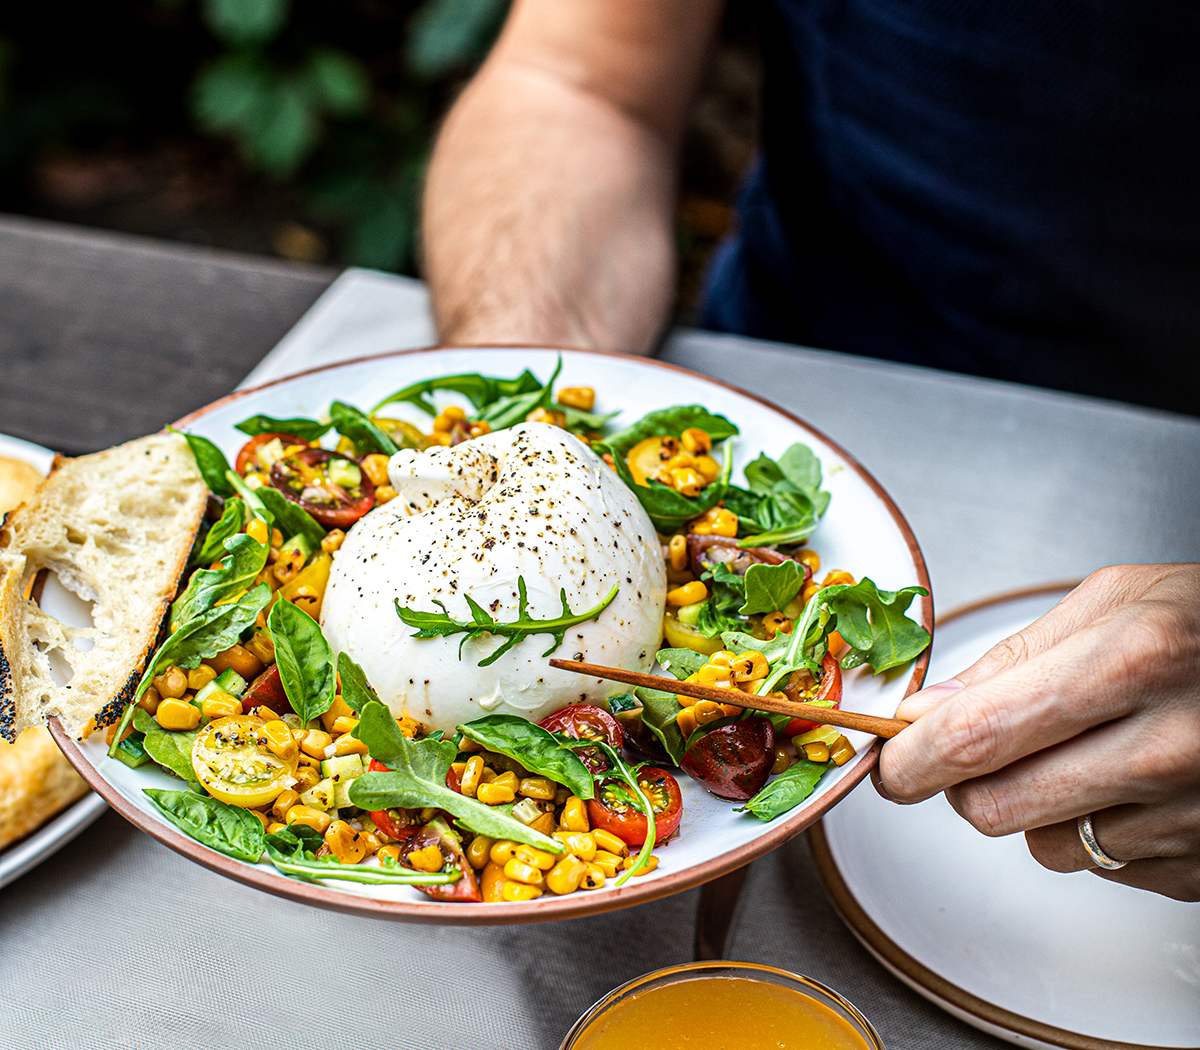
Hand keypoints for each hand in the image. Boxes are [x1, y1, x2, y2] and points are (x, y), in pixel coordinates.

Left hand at [877, 564, 1199, 900]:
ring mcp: (1193, 816)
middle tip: (979, 747)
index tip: (888, 762)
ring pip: (1040, 845)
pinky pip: (1101, 867)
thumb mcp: (1117, 600)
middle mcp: (1168, 748)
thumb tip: (925, 712)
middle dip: (962, 782)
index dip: (908, 758)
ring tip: (1085, 749)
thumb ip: (1013, 658)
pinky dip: (1092, 829)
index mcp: (1133, 662)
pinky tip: (1131, 781)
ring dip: (1034, 805)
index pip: (975, 737)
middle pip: (993, 807)